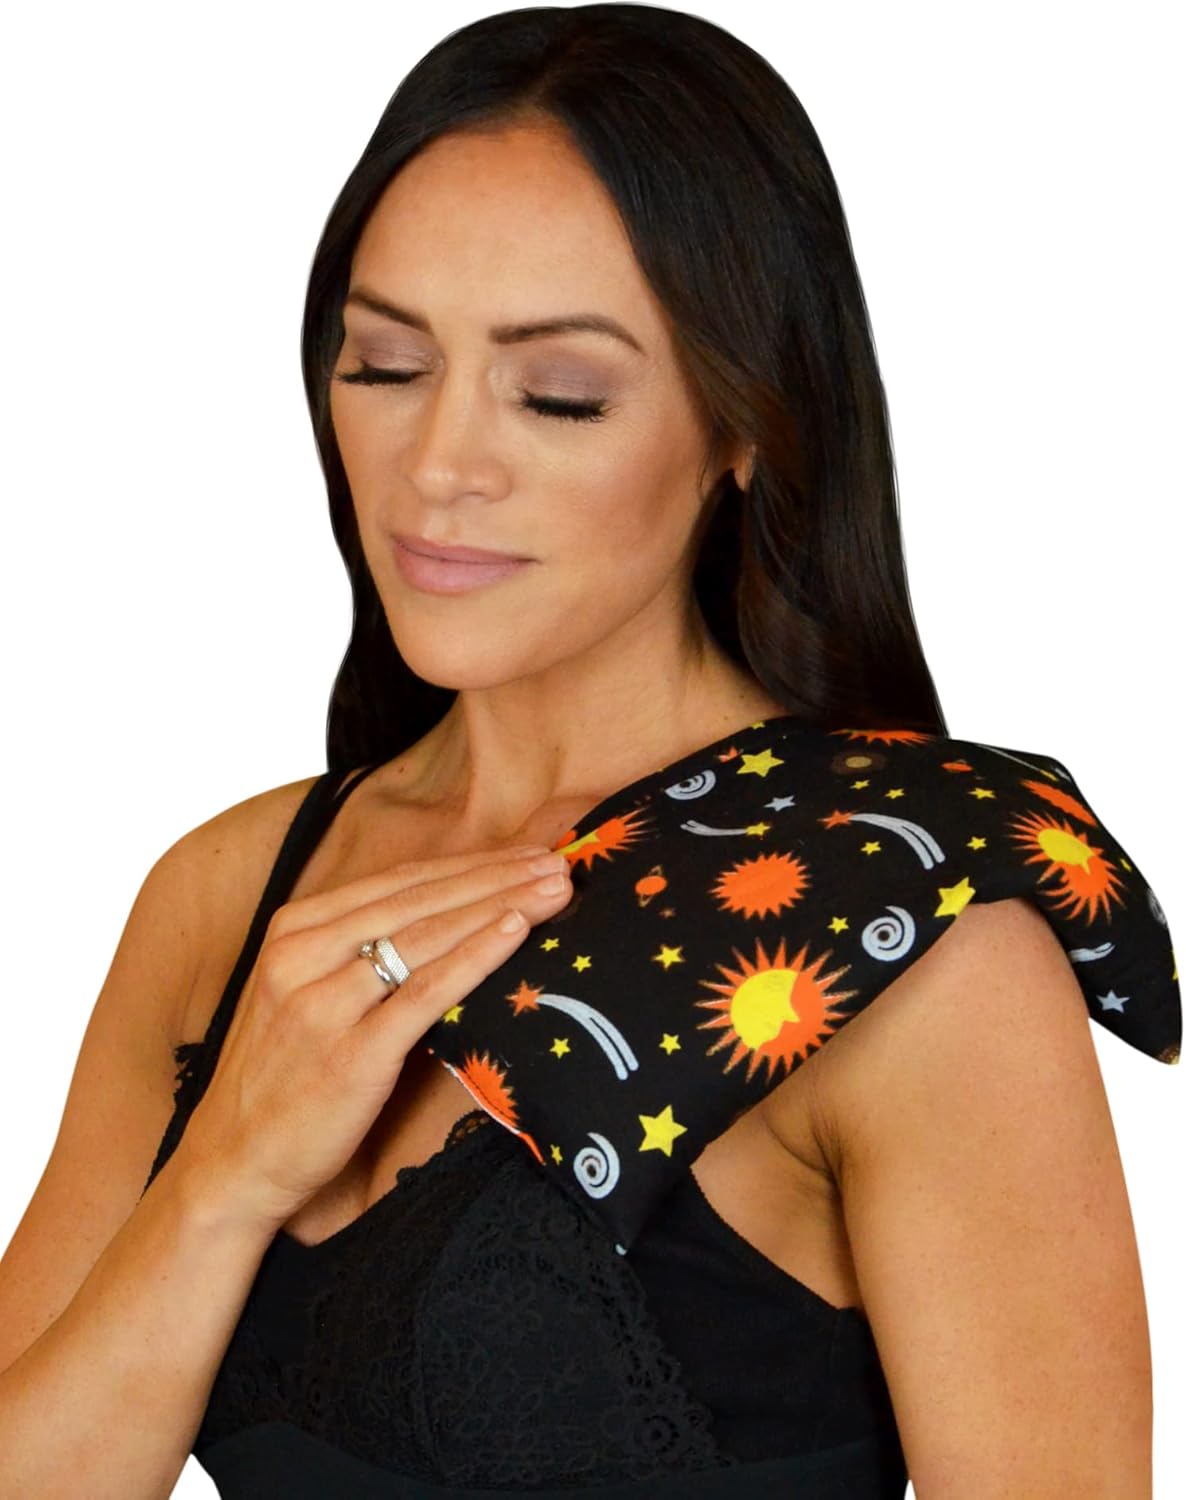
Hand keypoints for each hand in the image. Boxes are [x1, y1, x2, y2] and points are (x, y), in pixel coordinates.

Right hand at [176, 843, 572, 1232]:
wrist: (233, 1161)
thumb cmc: (283, 1076)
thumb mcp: (306, 991)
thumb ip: (359, 949)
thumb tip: (446, 913)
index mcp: (296, 929)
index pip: (401, 881)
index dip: (471, 863)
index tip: (527, 853)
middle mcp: (304, 954)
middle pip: (421, 900)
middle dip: (497, 876)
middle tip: (559, 862)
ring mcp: (322, 1003)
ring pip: (428, 937)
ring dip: (501, 905)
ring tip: (555, 889)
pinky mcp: (349, 1055)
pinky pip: (426, 994)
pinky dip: (476, 957)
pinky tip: (516, 932)